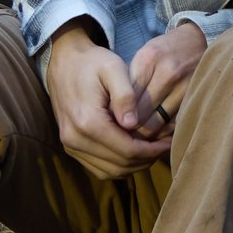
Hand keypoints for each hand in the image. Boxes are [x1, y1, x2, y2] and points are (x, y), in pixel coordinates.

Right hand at [45, 24, 170, 179]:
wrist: (64, 61)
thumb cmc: (92, 62)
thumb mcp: (113, 68)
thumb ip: (125, 95)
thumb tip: (133, 125)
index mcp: (88, 121)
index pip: (128, 150)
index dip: (152, 150)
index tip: (169, 142)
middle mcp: (75, 139)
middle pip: (120, 165)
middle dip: (146, 159)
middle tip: (164, 146)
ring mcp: (70, 145)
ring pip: (110, 171)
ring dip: (134, 165)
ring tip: (152, 149)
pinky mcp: (71, 146)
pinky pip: (99, 168)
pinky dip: (119, 165)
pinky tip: (134, 150)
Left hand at [125, 22, 206, 141]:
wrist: (195, 42)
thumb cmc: (163, 52)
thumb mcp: (143, 57)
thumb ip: (129, 82)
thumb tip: (116, 115)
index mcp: (149, 59)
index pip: (127, 98)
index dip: (118, 114)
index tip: (112, 123)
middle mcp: (168, 74)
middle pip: (141, 114)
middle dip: (129, 128)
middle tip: (121, 136)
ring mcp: (184, 88)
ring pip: (157, 124)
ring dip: (145, 134)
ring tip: (136, 138)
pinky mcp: (194, 100)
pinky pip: (173, 125)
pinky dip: (162, 133)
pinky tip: (154, 134)